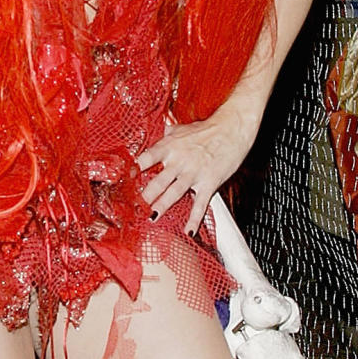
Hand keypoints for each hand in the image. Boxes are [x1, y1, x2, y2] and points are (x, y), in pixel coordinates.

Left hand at [135, 103, 256, 235]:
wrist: (232, 128)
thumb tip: (162, 132)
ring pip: (174, 193)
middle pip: (157, 181)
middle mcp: (179, 160)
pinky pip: (200, 204)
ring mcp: (194, 173)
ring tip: (151, 218)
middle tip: (134, 207)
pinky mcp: (209, 182)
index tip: (125, 180)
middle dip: (145, 196)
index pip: (146, 158)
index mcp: (169, 146)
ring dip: (162, 207)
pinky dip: (194, 219)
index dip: (134, 169)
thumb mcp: (183, 128)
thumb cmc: (208, 129)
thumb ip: (170, 133)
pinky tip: (188, 231)